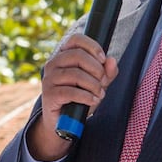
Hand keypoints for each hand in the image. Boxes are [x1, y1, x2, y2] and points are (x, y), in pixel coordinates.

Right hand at [27, 34, 118, 160]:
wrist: (64, 121)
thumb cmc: (80, 98)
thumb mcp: (97, 84)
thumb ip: (106, 73)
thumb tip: (112, 60)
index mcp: (64, 55)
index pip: (76, 39)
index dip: (92, 46)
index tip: (103, 59)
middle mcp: (53, 63)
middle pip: (78, 55)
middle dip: (96, 69)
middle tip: (103, 81)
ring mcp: (49, 78)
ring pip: (75, 74)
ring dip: (93, 85)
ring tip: (99, 94)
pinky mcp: (49, 94)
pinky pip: (70, 92)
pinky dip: (86, 96)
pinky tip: (93, 100)